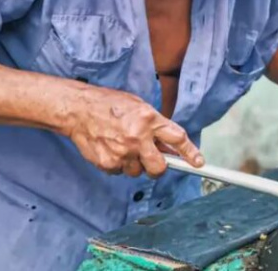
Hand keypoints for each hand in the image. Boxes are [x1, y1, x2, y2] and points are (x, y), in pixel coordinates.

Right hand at [64, 87, 203, 176]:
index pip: (177, 138)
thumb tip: (171, 146)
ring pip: (138, 172)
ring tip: (123, 145)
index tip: (199, 163)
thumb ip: (156, 126)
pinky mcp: (108, 163)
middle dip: (159, 167)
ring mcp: (122, 152)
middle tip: (153, 160)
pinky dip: (118, 164)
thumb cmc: (110, 105)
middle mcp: (137, 137)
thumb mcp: (139, 107)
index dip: (190, 153)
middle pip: (160, 167)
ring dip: (135, 163)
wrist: (79, 109)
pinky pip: (121, 171)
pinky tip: (111, 148)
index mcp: (149, 119)